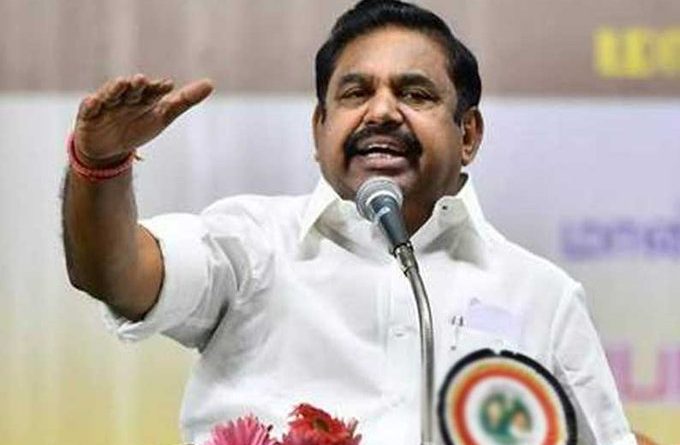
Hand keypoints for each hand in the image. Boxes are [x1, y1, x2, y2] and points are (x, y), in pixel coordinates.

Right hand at [74, 74, 212, 165]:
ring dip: (115, 89)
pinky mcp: (88, 115)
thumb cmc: (138, 127)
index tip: (169, 86)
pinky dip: (92, 105)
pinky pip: (88, 108)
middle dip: (137, 85)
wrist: (110, 150)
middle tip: (143, 80)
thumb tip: (210, 83)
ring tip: (122, 84)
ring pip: (111, 94)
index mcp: (144, 97)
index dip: (159, 89)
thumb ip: (185, 100)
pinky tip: (95, 102)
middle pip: (132, 90)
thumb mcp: (163, 116)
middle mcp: (125, 97)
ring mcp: (106, 104)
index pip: (154, 92)